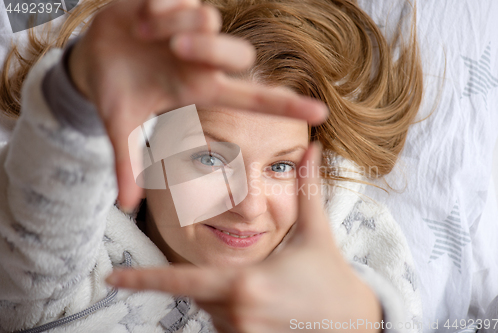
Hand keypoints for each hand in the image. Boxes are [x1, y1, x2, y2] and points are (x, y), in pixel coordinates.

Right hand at [68, 0, 327, 210]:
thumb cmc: (117, 91)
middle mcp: (204, 61)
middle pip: (240, 54)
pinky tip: (144, 20)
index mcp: (199, 90)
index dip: (285, 107)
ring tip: (146, 34)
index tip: (320, 114)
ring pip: (211, 20)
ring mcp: (192, 30)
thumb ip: (127, 162)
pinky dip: (162, 8)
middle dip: (209, 50)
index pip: (251, 100)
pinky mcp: (176, 2)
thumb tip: (126, 206)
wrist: (95, 56)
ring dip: (177, 26)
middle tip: (175, 51)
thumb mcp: (121, 124)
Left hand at [106, 143, 381, 332]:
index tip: (112, 278)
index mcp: (244, 282)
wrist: (354, 322)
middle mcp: (237, 313)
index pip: (180, 282)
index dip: (144, 279)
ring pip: (213, 312)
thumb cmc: (330, 274)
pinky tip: (269, 308)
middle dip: (214, 279)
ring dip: (229, 298)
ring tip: (270, 290)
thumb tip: (313, 146)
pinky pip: (227, 327)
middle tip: (258, 274)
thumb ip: (309, 187)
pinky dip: (237, 314)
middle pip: (199, 294)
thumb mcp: (317, 230)